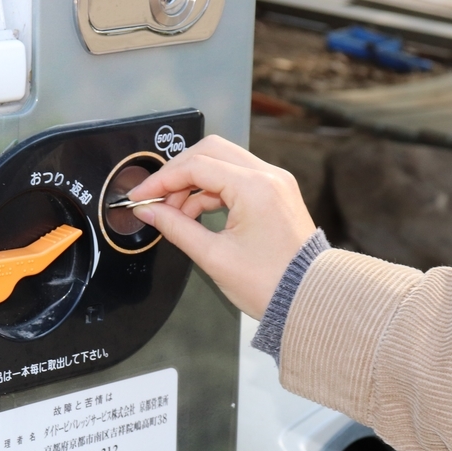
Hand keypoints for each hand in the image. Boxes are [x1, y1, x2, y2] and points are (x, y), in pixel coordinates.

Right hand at [128, 135, 316, 319]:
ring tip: (176, 214)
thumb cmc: (271, 283)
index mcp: (254, 188)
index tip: (141, 196)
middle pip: (209, 151)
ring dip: (194, 182)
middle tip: (157, 199)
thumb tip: (150, 211)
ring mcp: (274, 182)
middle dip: (178, 173)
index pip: (195, 166)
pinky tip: (196, 215)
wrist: (310, 299)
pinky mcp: (275, 193)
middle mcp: (268, 176)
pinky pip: (236, 178)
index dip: (161, 180)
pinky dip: (212, 190)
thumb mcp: (213, 257)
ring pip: (222, 162)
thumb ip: (176, 227)